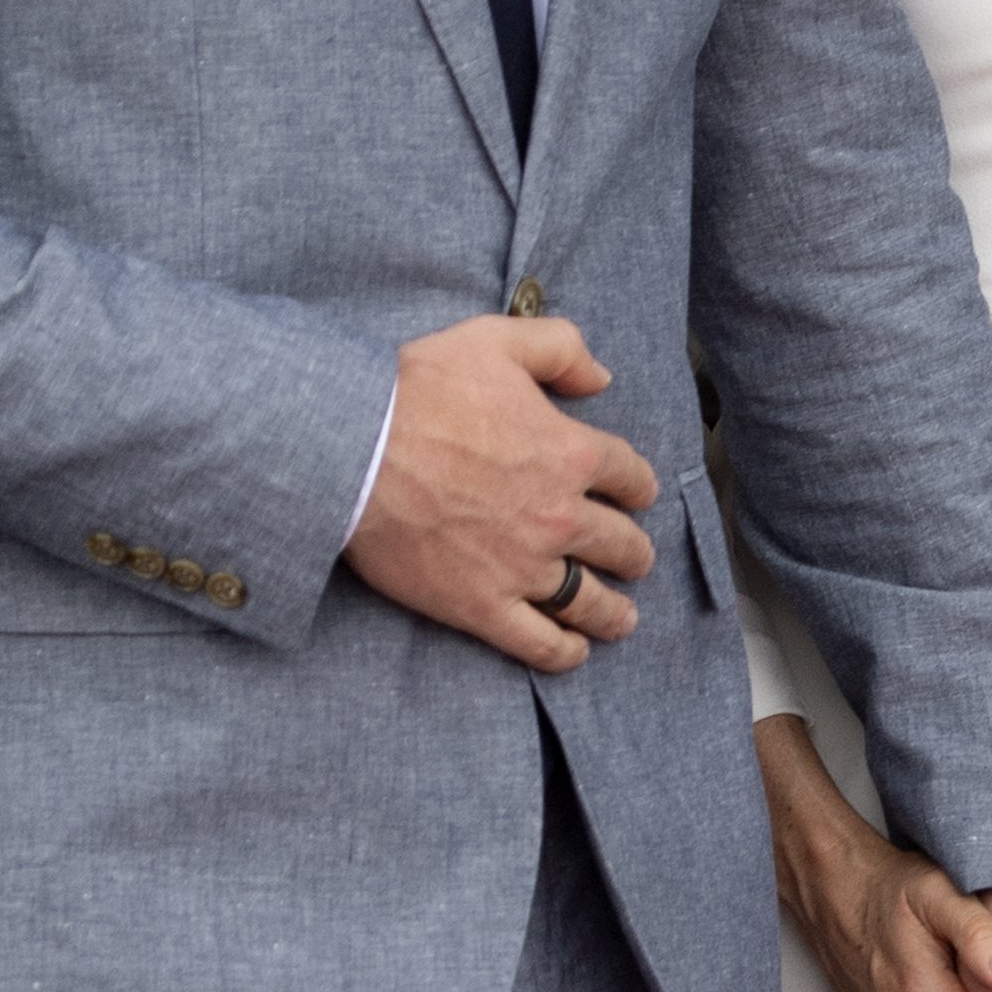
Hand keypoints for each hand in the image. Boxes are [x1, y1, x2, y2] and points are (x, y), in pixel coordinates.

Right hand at [344, 315, 656, 670]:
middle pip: (623, 545)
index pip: (631, 477)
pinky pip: (540, 643)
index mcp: (569, 452)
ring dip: (614, 612)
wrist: (354, 448)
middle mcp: (559, 515)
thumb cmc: (419, 388)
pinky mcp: (482, 606)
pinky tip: (574, 651)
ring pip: (591, 602)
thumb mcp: (496, 339)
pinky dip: (564, 652)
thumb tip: (600, 377)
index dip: (637, 486)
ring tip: (623, 618)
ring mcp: (523, 567)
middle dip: (633, 552)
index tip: (634, 495)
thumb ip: (560, 348)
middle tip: (632, 558)